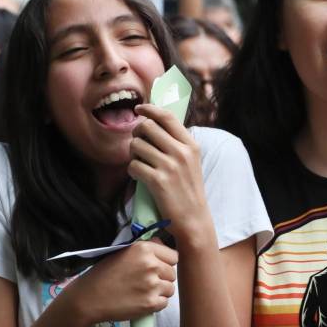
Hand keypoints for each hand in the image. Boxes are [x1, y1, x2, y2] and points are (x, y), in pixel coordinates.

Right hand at [63, 240, 177, 326]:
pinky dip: (155, 304)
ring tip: (142, 292)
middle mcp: (151, 265)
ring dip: (160, 291)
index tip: (156, 268)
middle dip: (162, 278)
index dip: (165, 263)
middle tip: (145, 282)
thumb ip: (146, 248)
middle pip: (172, 273)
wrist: (89, 297)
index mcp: (145, 249)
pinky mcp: (151, 303)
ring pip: (170, 289)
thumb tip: (162, 242)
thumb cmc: (104, 273)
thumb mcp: (124, 252)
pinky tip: (141, 301)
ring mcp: (152, 285)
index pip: (173, 256)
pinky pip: (164, 302)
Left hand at [128, 104, 209, 241]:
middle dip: (137, 133)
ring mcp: (170, 166)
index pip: (167, 116)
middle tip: (138, 143)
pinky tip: (140, 176)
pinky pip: (133, 166)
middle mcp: (181, 152)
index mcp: (191, 144)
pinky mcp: (158, 181)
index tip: (139, 108)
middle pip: (147, 127)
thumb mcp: (191, 161)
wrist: (194, 218)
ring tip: (140, 162)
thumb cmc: (188, 189)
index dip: (150, 109)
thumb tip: (154, 123)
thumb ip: (177, 142)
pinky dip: (133, 170)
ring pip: (136, 145)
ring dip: (133, 154)